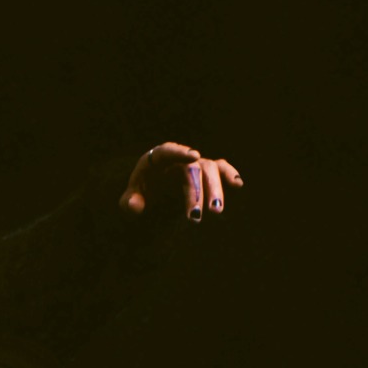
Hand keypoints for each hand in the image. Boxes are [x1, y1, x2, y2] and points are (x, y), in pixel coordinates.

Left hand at [119, 141, 243, 222]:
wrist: (150, 193)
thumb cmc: (139, 194)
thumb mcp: (130, 199)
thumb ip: (129, 202)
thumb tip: (134, 205)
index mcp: (156, 160)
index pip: (167, 151)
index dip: (180, 152)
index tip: (193, 156)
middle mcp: (178, 159)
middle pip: (191, 168)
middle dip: (196, 191)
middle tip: (197, 216)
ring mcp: (194, 165)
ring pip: (209, 169)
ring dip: (215, 189)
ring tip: (216, 212)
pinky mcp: (205, 174)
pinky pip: (220, 169)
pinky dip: (229, 174)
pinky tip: (237, 185)